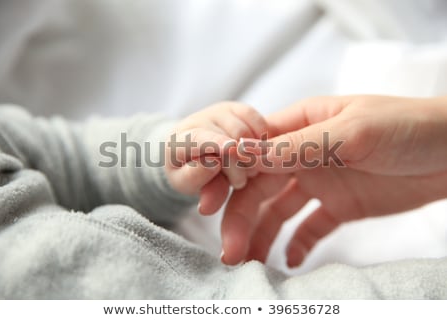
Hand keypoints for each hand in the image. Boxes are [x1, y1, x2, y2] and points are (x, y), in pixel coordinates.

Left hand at [165, 102, 266, 213]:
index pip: (197, 139)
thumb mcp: (191, 186)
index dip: (215, 142)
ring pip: (245, 132)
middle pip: (228, 140)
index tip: (230, 149)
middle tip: (238, 183)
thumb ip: (199, 182)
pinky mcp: (237, 108)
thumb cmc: (191, 173)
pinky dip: (262, 139)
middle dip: (238, 168)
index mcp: (179, 141)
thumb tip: (213, 165)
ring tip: (244, 169)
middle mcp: (197, 121)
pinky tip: (256, 153)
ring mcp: (218, 112)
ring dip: (251, 157)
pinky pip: (256, 121)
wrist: (194, 156)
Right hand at [220, 95, 446, 266]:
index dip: (228, 177)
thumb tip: (248, 153)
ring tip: (252, 263)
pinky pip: (310, 228)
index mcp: (301, 126)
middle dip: (241, 218)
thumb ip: (301, 144)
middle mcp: (304, 154)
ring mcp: (320, 182)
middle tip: (231, 252)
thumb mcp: (354, 132)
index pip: (253, 151)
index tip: (210, 207)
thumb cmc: (409, 128)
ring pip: (279, 211)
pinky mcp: (339, 207)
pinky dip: (298, 244)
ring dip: (263, 235)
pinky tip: (290, 261)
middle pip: (260, 187)